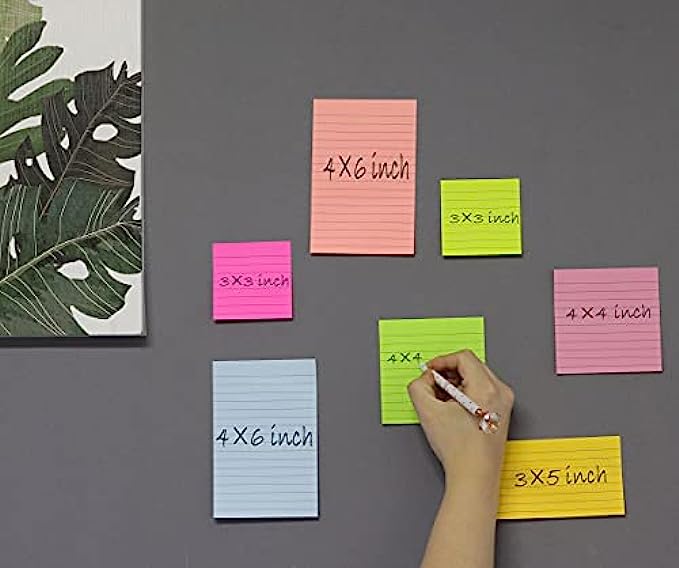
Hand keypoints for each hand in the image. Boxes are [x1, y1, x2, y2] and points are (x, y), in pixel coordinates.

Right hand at [408, 350, 513, 486]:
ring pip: (476, 378)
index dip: (442, 361)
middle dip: (449, 373)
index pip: (463, 357)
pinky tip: (453, 410)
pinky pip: (482, 392)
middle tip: (434, 386)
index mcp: (487, 388)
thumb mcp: (428, 412)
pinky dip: (465, 394)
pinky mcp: (501, 413)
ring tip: (442, 401)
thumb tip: (425, 378)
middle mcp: (500, 392)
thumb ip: (418, 386)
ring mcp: (504, 403)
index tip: (430, 371)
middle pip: (471, 366)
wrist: (474, 477)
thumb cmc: (459, 450)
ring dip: (456, 384)